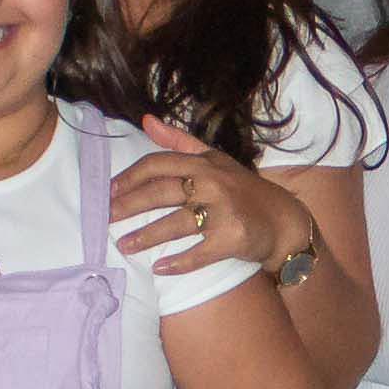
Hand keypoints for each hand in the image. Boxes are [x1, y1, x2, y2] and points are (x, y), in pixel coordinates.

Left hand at [113, 123, 311, 277]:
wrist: (283, 221)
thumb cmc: (244, 190)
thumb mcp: (215, 160)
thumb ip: (179, 141)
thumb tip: (146, 120)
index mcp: (204, 164)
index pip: (159, 164)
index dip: (130, 177)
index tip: (109, 190)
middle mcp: (213, 183)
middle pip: (161, 193)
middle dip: (129, 206)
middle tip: (104, 218)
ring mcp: (224, 211)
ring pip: (176, 224)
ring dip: (146, 237)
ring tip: (123, 246)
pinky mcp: (233, 239)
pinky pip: (199, 253)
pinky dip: (178, 263)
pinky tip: (158, 268)